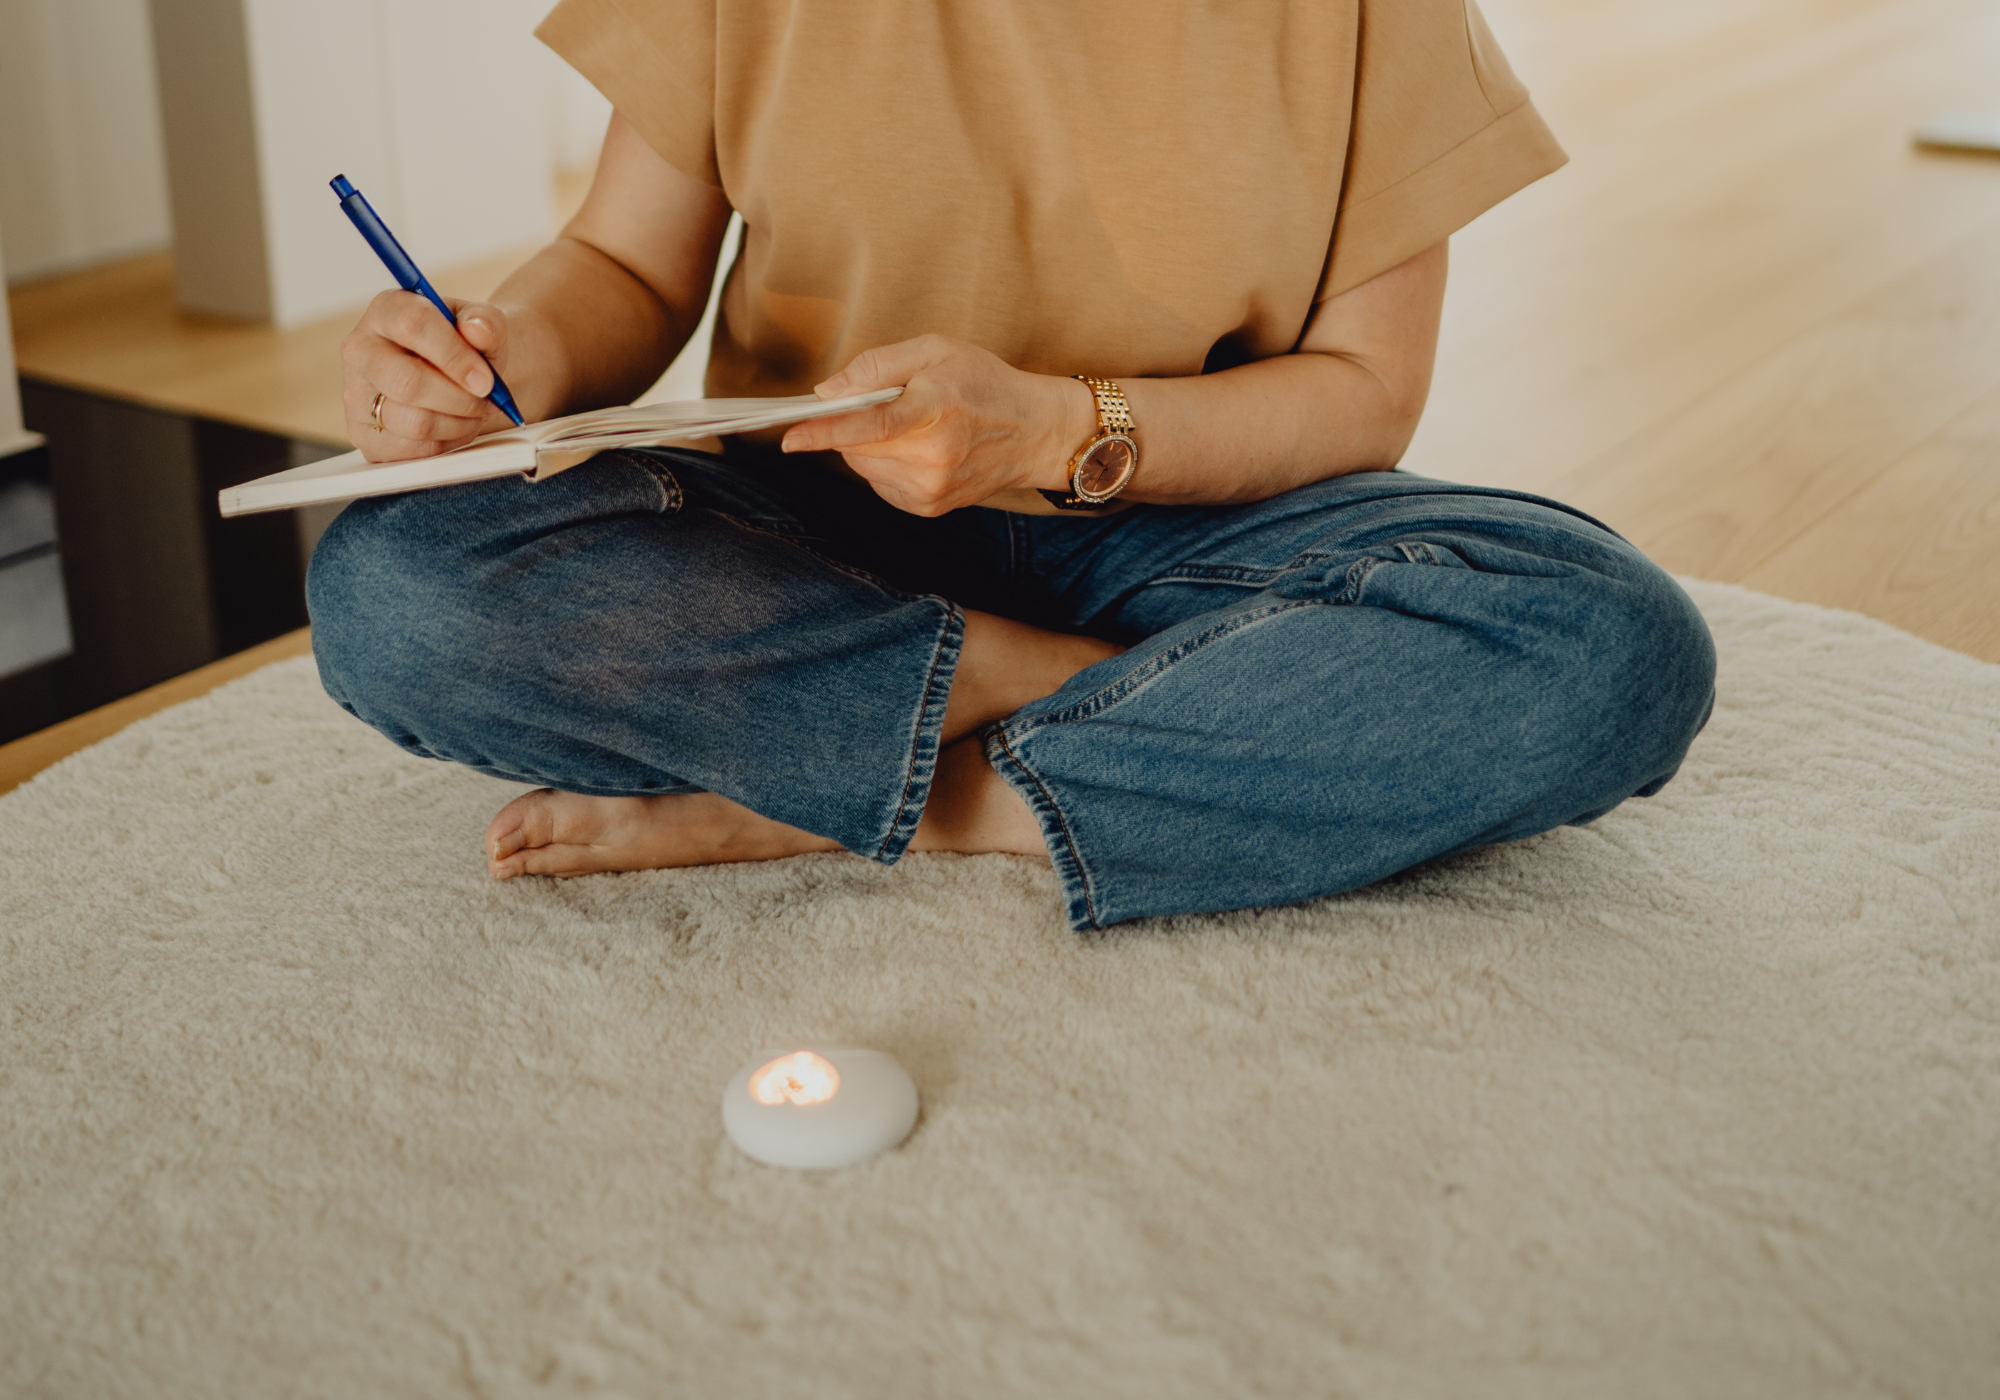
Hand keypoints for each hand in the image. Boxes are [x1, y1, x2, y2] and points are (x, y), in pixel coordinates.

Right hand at [340, 291, 516, 461]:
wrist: (460, 375)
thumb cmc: (466, 347)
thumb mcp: (482, 325)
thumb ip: (485, 322)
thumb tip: (477, 330)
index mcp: (386, 310)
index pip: (413, 325)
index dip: (455, 356)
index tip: (486, 380)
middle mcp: (360, 349)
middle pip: (408, 382)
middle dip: (461, 399)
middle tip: (487, 400)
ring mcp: (356, 394)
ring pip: (414, 422)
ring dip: (459, 423)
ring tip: (475, 412)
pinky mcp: (364, 435)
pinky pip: (412, 450)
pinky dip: (446, 443)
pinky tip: (455, 426)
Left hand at [779, 334, 1090, 515]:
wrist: (1034, 432)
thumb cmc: (984, 383)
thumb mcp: (935, 350)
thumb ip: (878, 366)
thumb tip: (828, 392)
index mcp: (934, 410)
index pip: (867, 426)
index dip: (823, 431)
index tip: (789, 438)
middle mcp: (932, 458)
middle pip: (856, 447)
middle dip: (852, 425)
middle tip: (890, 403)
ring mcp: (930, 489)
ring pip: (863, 467)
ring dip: (868, 445)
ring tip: (910, 425)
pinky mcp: (928, 507)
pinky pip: (879, 483)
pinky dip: (884, 464)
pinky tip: (916, 449)